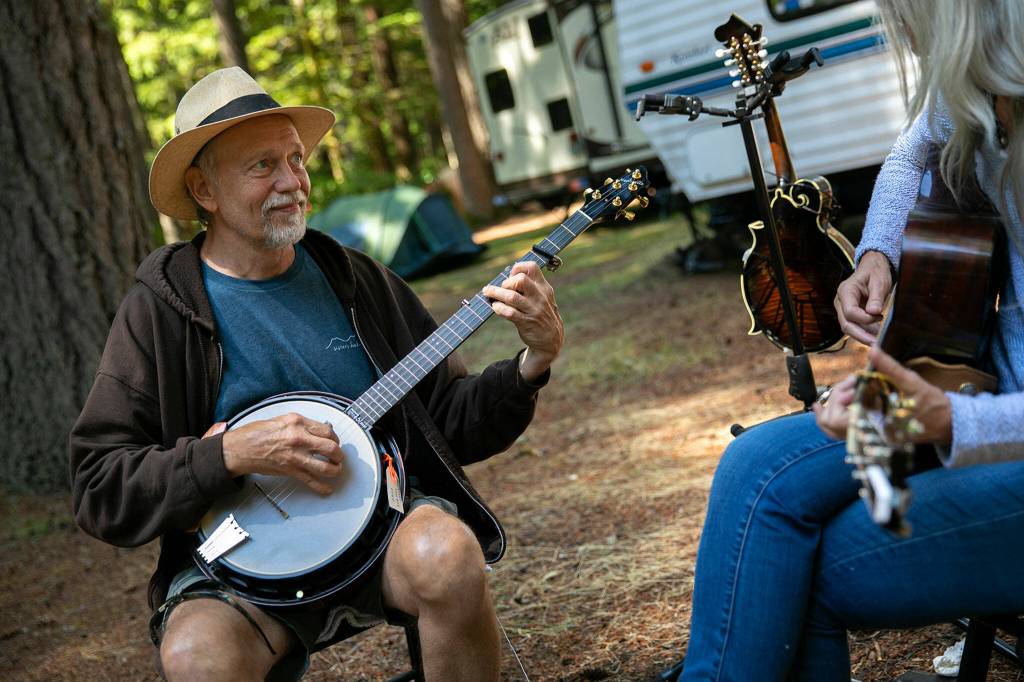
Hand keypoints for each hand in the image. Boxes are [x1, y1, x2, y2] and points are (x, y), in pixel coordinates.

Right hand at [220, 413, 344, 494]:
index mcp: (297, 422)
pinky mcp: (290, 470)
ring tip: (336, 470)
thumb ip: (301, 425)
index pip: (327, 430)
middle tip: (338, 457)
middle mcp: (299, 438)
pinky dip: (321, 487)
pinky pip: (311, 481)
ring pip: (325, 466)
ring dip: (335, 470)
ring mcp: (295, 456)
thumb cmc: (255, 433)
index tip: (334, 441)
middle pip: (331, 447)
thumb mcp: (281, 420)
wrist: (238, 449)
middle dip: (339, 454)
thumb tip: (317, 431)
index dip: (335, 437)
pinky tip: (327, 488)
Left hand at [482, 261, 563, 381]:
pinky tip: (495, 307)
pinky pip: (510, 313)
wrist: (551, 339)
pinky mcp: (526, 323)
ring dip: (496, 293)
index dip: (518, 268)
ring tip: (487, 293)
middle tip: (502, 289)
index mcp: (544, 287)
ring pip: (512, 297)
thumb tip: (507, 277)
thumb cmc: (541, 314)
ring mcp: (533, 310)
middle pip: (521, 280)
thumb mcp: (542, 297)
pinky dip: (499, 308)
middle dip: (507, 282)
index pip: (532, 267)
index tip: (510, 276)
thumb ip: (530, 287)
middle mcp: (539, 297)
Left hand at [813, 348, 952, 443]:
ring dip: (833, 410)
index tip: (849, 384)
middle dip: (832, 403)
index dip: (838, 399)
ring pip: (836, 430)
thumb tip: (873, 350)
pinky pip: (847, 431)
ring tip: (841, 392)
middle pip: (831, 426)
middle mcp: (871, 435)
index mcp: (877, 424)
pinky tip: (848, 400)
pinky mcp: (874, 437)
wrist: (948, 423)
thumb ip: (889, 367)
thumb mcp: (911, 381)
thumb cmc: (931, 403)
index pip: (838, 420)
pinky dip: (842, 416)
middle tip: (844, 387)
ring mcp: (872, 439)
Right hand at [835, 250, 892, 344]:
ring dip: (863, 336)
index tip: (880, 316)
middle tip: (876, 343)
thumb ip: (876, 297)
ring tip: (878, 341)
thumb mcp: (879, 281)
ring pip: (849, 328)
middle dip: (861, 335)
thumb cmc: (876, 272)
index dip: (865, 319)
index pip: (850, 312)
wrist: (873, 267)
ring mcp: (844, 308)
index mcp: (845, 291)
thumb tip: (874, 312)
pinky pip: (855, 326)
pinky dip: (865, 332)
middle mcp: (841, 301)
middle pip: (846, 324)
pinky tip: (876, 335)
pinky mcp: (850, 314)